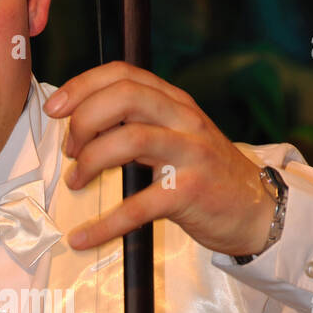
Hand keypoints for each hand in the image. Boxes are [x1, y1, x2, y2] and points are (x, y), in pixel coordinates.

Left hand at [44, 61, 274, 255]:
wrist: (256, 210)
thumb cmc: (206, 174)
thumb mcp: (177, 137)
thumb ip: (138, 124)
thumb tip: (82, 125)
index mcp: (175, 102)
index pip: (124, 74)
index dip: (83, 86)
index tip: (56, 108)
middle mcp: (184, 120)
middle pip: (125, 98)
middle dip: (84, 120)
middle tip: (70, 149)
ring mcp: (191, 155)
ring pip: (130, 140)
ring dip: (91, 160)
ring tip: (77, 181)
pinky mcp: (191, 193)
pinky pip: (138, 206)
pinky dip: (104, 224)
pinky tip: (82, 238)